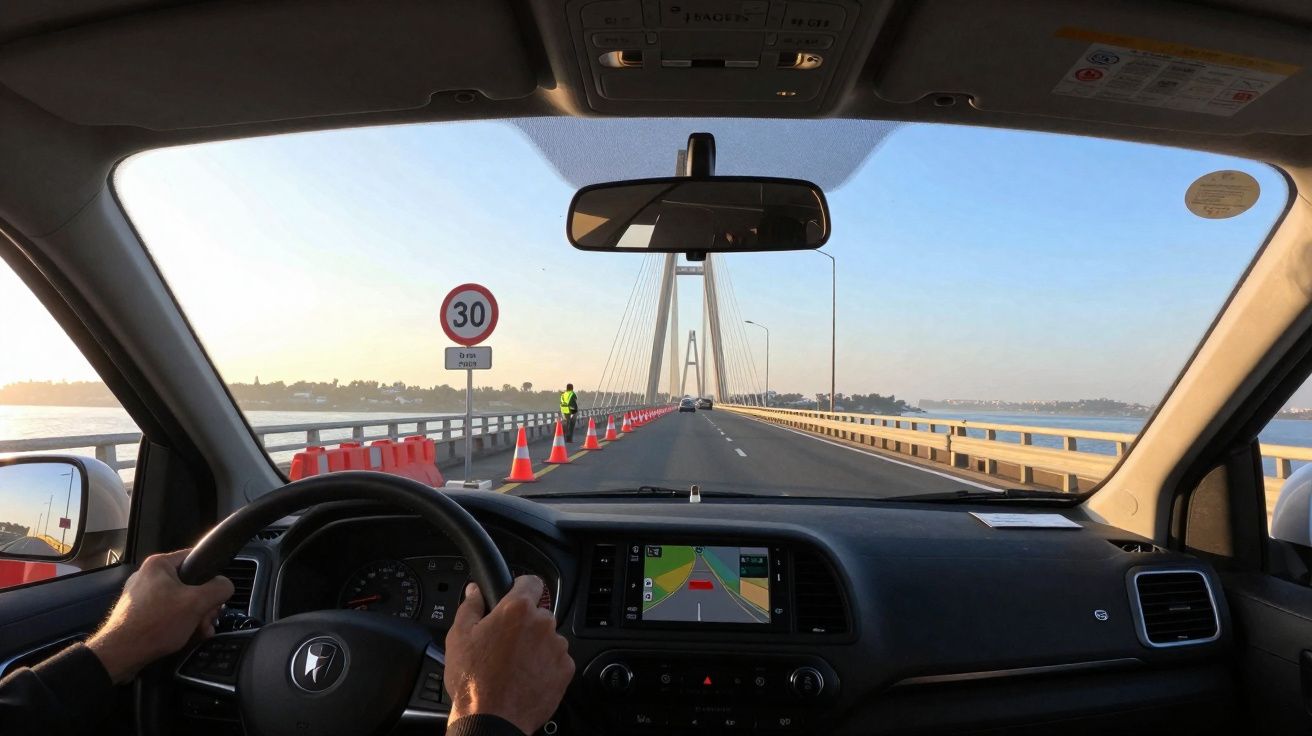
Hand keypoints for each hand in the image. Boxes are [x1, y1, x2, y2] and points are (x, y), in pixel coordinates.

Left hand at [87, 549, 233, 682]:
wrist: (119, 655)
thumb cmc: (154, 625)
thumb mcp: (197, 603)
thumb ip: (219, 588)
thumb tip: (226, 586)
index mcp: (159, 564)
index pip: (196, 558)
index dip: (212, 576)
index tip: (217, 595)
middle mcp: (148, 576)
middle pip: (190, 584)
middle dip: (204, 605)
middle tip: (208, 620)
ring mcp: (141, 596)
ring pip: (180, 601)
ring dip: (194, 617)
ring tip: (198, 632)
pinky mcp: (138, 614)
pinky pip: (167, 613)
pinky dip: (179, 623)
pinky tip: (185, 636)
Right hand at [445, 576, 574, 734]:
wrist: (492, 720)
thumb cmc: (474, 681)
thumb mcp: (459, 637)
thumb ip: (470, 607)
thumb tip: (474, 591)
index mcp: (517, 610)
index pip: (530, 582)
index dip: (520, 587)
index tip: (515, 595)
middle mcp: (543, 624)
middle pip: (537, 614)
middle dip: (524, 624)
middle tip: (504, 643)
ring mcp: (557, 647)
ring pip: (547, 638)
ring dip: (535, 646)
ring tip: (513, 665)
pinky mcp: (565, 670)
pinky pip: (556, 660)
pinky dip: (544, 666)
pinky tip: (525, 677)